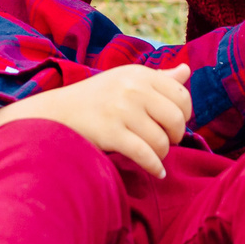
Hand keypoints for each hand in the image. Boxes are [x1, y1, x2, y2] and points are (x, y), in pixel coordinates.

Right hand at [0, 64, 191, 176]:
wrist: (57, 113)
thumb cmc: (97, 98)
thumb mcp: (126, 80)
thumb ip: (158, 78)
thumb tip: (186, 71)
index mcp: (139, 73)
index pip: (181, 95)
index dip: (184, 114)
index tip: (173, 124)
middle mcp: (132, 88)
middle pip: (177, 119)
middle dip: (175, 137)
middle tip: (165, 142)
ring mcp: (121, 110)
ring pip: (162, 141)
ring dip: (162, 154)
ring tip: (154, 155)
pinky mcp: (111, 133)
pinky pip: (145, 156)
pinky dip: (155, 168)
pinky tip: (157, 172)